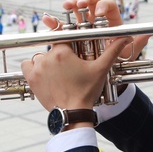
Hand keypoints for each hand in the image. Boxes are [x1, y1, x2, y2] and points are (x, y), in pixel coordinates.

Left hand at [21, 0, 141, 110]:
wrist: (72, 113)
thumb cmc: (86, 92)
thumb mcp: (101, 69)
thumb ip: (112, 51)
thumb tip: (125, 37)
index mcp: (62, 52)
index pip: (64, 37)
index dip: (70, 44)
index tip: (74, 51)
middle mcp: (47, 57)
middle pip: (53, 48)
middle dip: (61, 55)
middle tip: (70, 68)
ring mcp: (37, 68)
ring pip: (40, 56)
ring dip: (47, 61)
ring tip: (58, 73)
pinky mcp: (31, 79)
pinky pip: (27, 65)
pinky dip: (33, 67)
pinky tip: (44, 73)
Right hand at [42, 0, 150, 60]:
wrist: (102, 78)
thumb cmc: (115, 64)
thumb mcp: (126, 56)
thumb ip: (136, 44)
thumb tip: (149, 35)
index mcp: (111, 21)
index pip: (108, 6)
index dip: (104, 5)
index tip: (101, 13)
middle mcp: (97, 20)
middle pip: (91, 1)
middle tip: (82, 4)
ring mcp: (82, 25)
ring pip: (76, 9)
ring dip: (71, 4)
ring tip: (67, 6)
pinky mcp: (70, 35)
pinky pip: (61, 26)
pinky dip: (54, 22)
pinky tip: (49, 20)